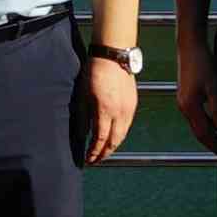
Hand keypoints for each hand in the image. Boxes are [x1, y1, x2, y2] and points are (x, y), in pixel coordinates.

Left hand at [76, 49, 138, 166]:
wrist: (113, 56)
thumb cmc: (95, 72)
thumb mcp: (84, 95)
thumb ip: (85, 116)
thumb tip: (83, 134)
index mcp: (105, 110)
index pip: (100, 139)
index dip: (94, 152)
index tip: (88, 159)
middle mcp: (120, 112)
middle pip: (114, 141)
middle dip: (105, 153)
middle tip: (96, 160)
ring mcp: (128, 108)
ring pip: (123, 134)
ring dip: (114, 145)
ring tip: (104, 151)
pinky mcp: (133, 103)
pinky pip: (127, 125)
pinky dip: (120, 134)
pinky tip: (114, 136)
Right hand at [174, 34, 216, 155]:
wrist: (190, 46)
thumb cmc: (201, 63)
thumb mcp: (214, 87)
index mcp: (190, 106)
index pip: (203, 133)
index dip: (215, 145)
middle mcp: (184, 106)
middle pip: (198, 131)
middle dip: (212, 142)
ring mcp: (183, 101)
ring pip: (197, 124)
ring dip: (209, 133)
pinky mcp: (186, 96)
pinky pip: (196, 115)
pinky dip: (206, 123)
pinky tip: (215, 122)